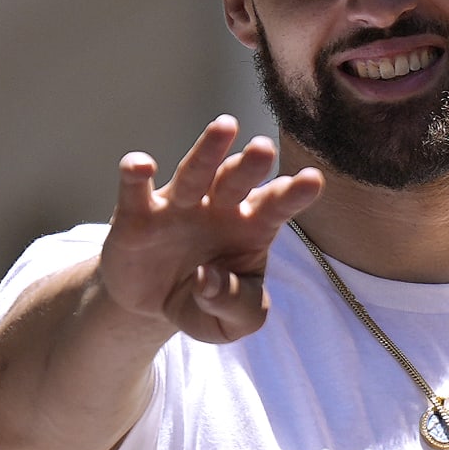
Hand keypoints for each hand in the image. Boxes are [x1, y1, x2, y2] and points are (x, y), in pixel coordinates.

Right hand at [99, 116, 322, 343]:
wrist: (153, 308)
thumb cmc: (208, 303)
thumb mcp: (232, 322)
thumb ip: (234, 306)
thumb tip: (208, 281)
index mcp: (252, 227)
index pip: (276, 206)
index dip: (294, 193)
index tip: (312, 180)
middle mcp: (218, 207)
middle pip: (238, 180)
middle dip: (251, 164)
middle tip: (264, 148)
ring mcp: (179, 206)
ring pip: (195, 173)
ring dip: (208, 151)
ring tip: (225, 127)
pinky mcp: (137, 216)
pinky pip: (137, 191)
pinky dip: (136, 175)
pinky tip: (141, 165)